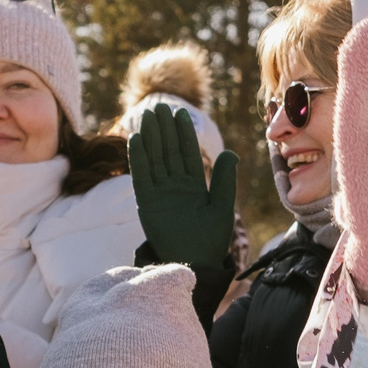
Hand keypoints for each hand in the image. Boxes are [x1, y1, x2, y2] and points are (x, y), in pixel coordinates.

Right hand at [130, 105, 240, 272]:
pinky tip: (136, 140)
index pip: (188, 154)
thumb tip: (230, 153)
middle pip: (169, 151)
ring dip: (151, 138)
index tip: (180, 114)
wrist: (195, 262)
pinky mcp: (147, 203)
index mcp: (195, 185)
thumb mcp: (222, 207)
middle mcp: (176, 186)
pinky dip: (138, 159)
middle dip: (165, 129)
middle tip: (160, 106)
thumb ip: (224, 180)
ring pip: (155, 159)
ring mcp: (160, 193)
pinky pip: (141, 176)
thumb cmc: (211, 239)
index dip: (184, 134)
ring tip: (147, 116)